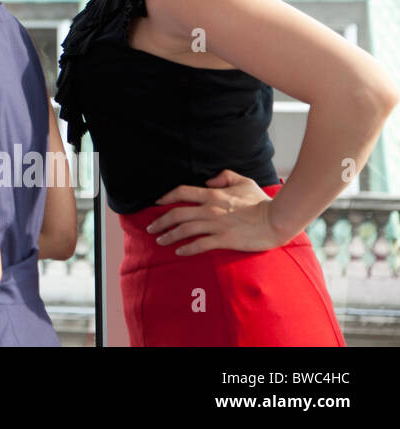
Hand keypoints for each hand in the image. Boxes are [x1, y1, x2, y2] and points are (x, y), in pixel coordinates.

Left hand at [147, 169, 281, 253]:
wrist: (277, 219)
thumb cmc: (261, 201)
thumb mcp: (243, 181)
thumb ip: (225, 176)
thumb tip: (209, 181)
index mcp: (213, 194)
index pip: (182, 192)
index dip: (166, 197)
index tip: (157, 203)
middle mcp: (210, 209)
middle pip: (177, 214)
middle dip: (161, 221)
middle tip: (151, 228)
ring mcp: (216, 225)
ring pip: (185, 230)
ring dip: (169, 236)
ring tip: (160, 241)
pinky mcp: (224, 240)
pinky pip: (200, 245)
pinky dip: (187, 249)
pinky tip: (179, 252)